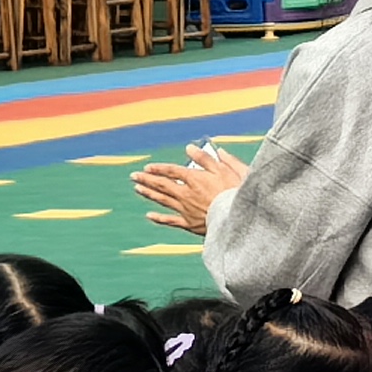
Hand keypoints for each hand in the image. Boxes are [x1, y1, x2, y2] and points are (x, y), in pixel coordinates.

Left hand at [131, 143, 248, 236]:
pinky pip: (170, 220)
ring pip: (162, 200)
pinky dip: (159, 218)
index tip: (148, 167)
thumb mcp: (225, 169)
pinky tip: (149, 215)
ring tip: (137, 188)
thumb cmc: (235, 192)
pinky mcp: (189, 224)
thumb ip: (205, 158)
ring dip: (149, 193)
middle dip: (147, 179)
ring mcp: (185, 209)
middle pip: (162, 185)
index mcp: (194, 179)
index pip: (171, 171)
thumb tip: (189, 148)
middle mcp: (185, 193)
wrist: (238, 219)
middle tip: (134, 176)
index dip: (159, 168)